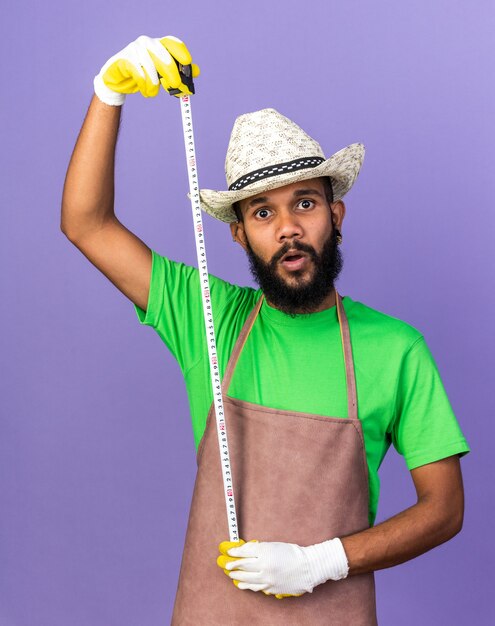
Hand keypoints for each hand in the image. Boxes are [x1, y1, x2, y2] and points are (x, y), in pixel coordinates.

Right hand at [94, 35, 199, 105]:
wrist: (118, 80)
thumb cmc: (143, 75)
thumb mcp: (162, 74)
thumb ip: (178, 71)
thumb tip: (196, 71)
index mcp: (159, 45)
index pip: (172, 43)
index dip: (180, 52)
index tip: (187, 62)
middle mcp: (147, 43)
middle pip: (164, 56)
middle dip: (171, 73)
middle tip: (175, 85)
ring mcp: (135, 49)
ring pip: (151, 68)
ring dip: (154, 85)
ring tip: (152, 93)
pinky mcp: (125, 59)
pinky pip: (140, 74)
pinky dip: (145, 86)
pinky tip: (145, 91)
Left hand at [217, 538, 348, 598]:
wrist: (308, 567)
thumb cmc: (292, 553)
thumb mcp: (274, 546)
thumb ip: (260, 549)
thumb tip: (247, 551)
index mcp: (265, 552)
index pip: (244, 552)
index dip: (235, 552)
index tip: (229, 552)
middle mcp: (264, 565)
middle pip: (243, 566)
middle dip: (233, 565)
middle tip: (227, 565)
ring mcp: (267, 579)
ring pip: (247, 578)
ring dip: (237, 576)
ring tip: (231, 575)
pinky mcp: (271, 588)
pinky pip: (256, 587)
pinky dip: (248, 585)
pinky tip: (242, 584)